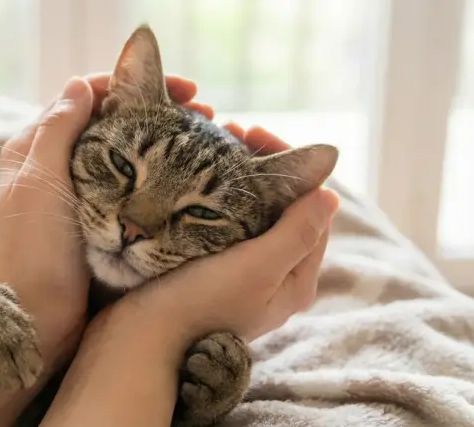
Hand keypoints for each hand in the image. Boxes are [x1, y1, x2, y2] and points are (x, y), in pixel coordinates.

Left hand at [0, 73, 212, 365]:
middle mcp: (61, 163)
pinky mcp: (104, 219)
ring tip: (212, 138)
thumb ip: (59, 131)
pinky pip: (139, 181)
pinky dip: (168, 169)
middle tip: (209, 116)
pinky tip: (195, 172)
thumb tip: (83, 84)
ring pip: (134, 148)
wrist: (40, 315)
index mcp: (38, 146)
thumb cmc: (35, 251)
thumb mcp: (40, 183)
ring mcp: (85, 192)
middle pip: (118, 119)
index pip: (89, 96)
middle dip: (164, 111)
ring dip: (171, 138)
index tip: (182, 92)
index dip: (136, 85)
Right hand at [120, 124, 339, 348]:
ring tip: (213, 148)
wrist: (143, 339)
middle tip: (230, 134)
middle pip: (282, 206)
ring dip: (239, 178)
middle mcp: (273, 275)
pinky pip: (226, 222)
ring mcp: (240, 273)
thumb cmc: (200, 305)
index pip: (310, 207)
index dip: (290, 166)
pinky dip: (218, 195)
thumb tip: (330, 195)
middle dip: (262, 167)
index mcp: (295, 278)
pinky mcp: (209, 269)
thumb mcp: (257, 268)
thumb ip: (297, 233)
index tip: (252, 135)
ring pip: (252, 211)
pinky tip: (198, 179)